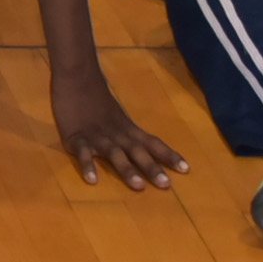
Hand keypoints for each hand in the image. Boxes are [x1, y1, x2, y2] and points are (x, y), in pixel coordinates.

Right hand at [50, 63, 185, 190]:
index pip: (152, 142)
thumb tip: (141, 144)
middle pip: (137, 152)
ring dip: (127, 170)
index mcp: (127, 129)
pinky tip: (93, 180)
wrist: (76, 74)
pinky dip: (88, 165)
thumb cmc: (95, 95)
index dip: (168, 155)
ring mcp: (97, 136)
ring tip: (139, 186)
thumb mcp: (116, 114)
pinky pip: (83, 153)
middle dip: (152, 168)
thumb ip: (125, 130)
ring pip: (114, 154)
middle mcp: (117, 134)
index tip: (186, 170)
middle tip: (166, 185)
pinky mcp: (76, 137)